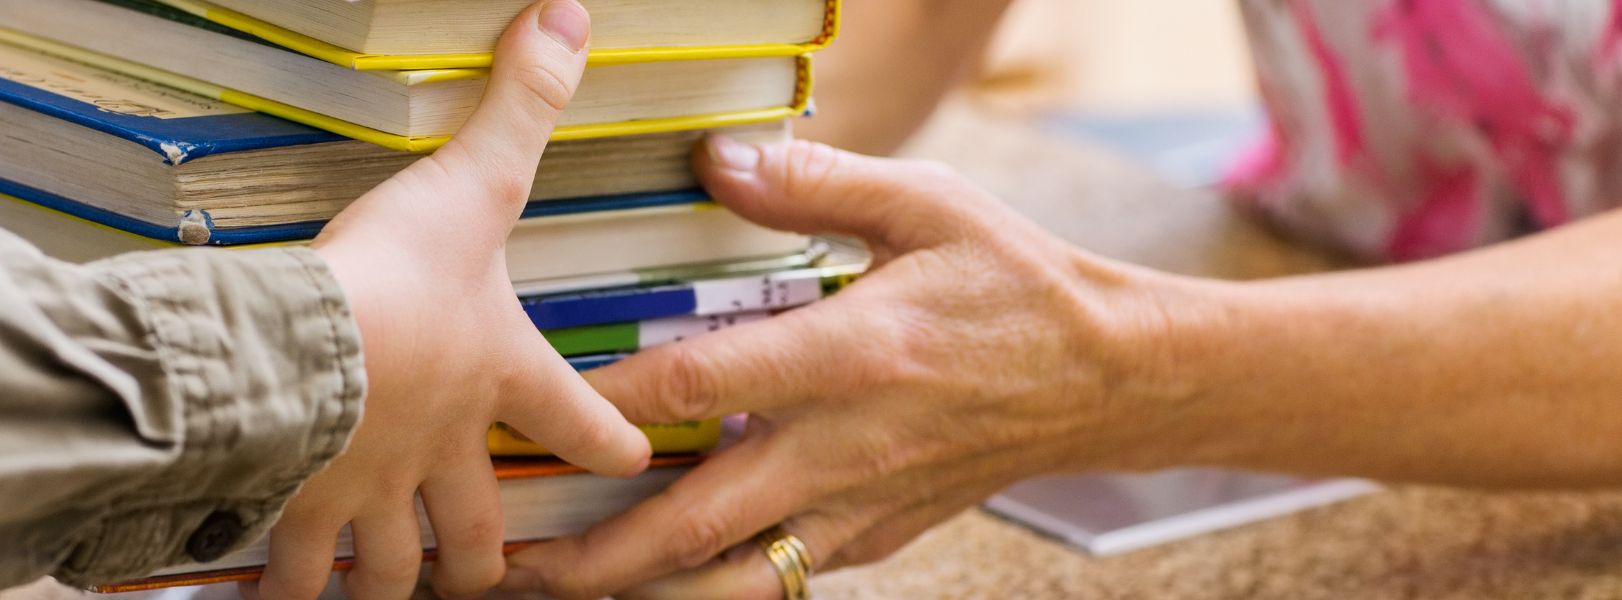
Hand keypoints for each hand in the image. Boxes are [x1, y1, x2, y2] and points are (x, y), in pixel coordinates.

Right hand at [260, 2, 651, 598]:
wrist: (303, 349)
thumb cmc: (391, 279)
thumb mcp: (469, 179)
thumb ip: (520, 105)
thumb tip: (568, 22)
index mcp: (495, 376)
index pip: (579, 414)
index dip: (614, 435)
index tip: (633, 457)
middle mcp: (439, 450)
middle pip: (476, 532)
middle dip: (484, 562)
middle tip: (486, 574)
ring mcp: (368, 490)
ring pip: (388, 569)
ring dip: (386, 583)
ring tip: (380, 593)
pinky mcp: (297, 507)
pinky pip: (289, 569)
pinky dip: (282, 587)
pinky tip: (273, 594)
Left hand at [500, 137, 1191, 598]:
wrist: (1109, 378)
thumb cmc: (1017, 289)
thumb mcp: (929, 205)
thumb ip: (817, 184)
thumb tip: (721, 163)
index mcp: (850, 354)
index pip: (700, 385)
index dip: (608, 405)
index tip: (531, 413)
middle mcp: (845, 447)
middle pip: (694, 522)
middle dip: (596, 556)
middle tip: (512, 566)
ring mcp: (857, 506)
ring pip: (729, 578)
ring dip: (641, 593)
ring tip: (561, 592)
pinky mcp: (871, 538)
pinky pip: (775, 577)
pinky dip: (710, 586)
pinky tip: (652, 578)